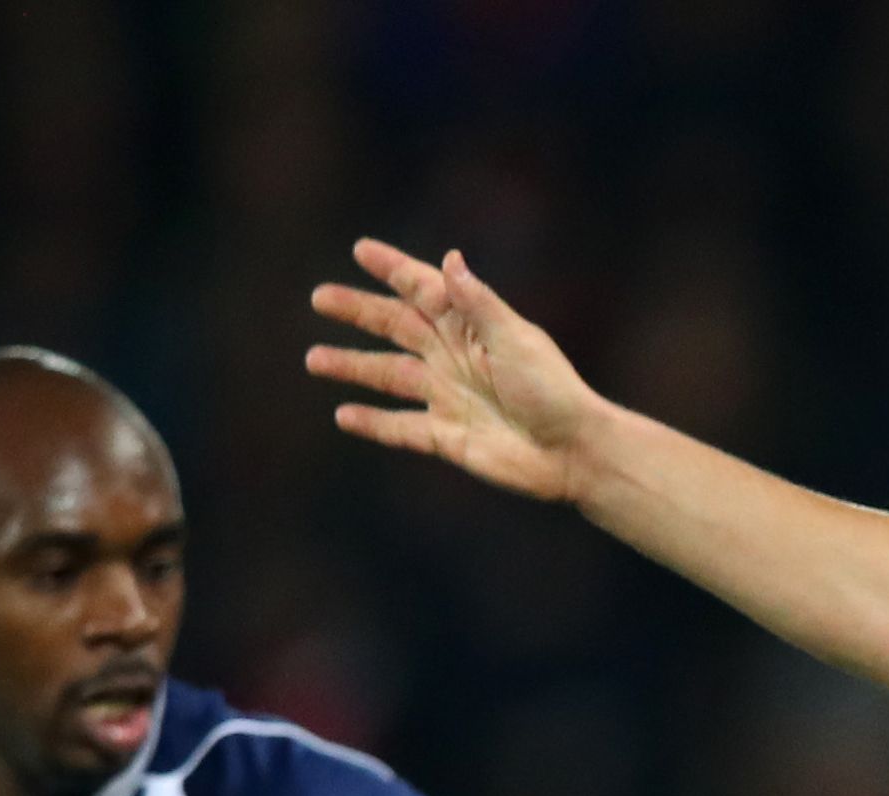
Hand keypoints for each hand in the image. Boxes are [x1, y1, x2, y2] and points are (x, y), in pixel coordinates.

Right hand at [310, 240, 612, 503]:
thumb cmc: (554, 391)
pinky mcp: (447, 437)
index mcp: (471, 327)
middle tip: (319, 298)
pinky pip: (401, 428)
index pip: (424, 289)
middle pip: (395, 327)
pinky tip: (343, 415)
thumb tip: (449, 258)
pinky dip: (372, 423)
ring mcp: (448, 397)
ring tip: (314, 359)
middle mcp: (454, 358)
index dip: (393, 269)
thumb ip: (477, 303)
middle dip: (358, 312)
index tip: (361, 250)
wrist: (574, 452)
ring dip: (351, 366)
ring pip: (388, 376)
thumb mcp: (515, 339)